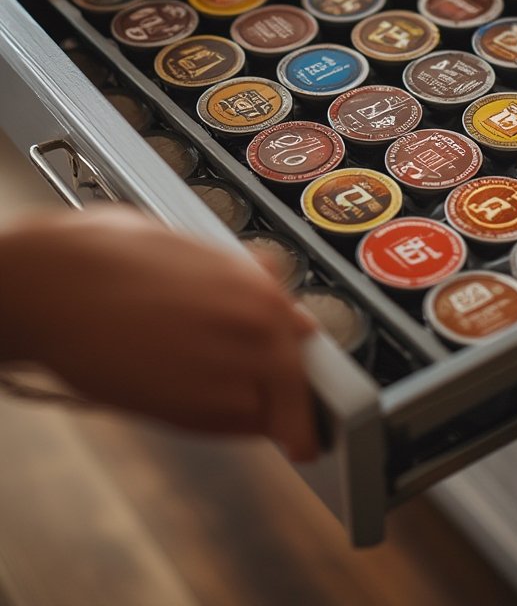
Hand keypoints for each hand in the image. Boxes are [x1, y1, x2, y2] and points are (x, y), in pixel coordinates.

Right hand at [0, 206, 317, 459]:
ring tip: (221, 396)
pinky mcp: (187, 412)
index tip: (305, 374)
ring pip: (265, 411)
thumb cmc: (106, 256)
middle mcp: (255, 332)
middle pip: (296, 384)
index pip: (303, 338)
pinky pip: (226, 428)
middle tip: (286, 411)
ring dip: (255, 409)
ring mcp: (225, 375)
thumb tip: (267, 275)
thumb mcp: (187, 244)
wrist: (54, 285)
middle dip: (290, 397)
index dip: (300, 358)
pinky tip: (197, 405)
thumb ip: (237, 270)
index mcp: (258, 287)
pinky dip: (222, 424)